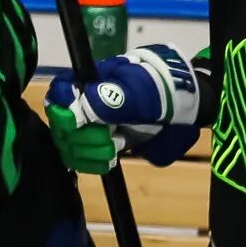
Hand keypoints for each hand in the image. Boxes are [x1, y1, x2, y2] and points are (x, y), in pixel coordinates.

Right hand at [43, 45, 201, 174]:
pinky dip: (94, 163)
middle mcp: (86, 104)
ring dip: (88, 151)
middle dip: (81, 135)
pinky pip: (84, 160)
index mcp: (92, 82)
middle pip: (61, 124)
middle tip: (108, 138)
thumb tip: (77, 109)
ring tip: (114, 148)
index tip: (76, 123)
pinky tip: (110, 160)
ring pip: (70, 144)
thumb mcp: (140, 92)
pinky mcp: (103, 146)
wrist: (186, 108)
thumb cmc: (162, 92)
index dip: (61, 109)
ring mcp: (94, 126)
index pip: (59, 92)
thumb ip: (110, 100)